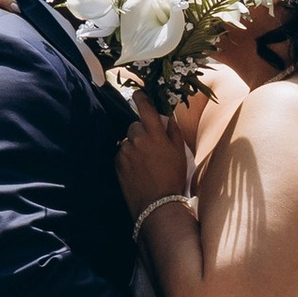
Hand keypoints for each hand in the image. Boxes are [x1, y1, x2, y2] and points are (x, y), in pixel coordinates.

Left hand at [116, 94, 191, 221]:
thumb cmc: (173, 177)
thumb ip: (172, 131)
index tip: (138, 92)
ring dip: (134, 146)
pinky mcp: (117, 163)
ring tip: (145, 162)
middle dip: (141, 131)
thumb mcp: (180, 152)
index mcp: (155, 134)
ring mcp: (125, 152)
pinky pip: (122, 153)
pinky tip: (138, 170)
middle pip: (134, 125)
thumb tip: (167, 117)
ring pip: (128, 140)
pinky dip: (128, 158)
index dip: (141, 98)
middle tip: (151, 146)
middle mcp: (137, 139)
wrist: (157, 204)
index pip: (145, 108)